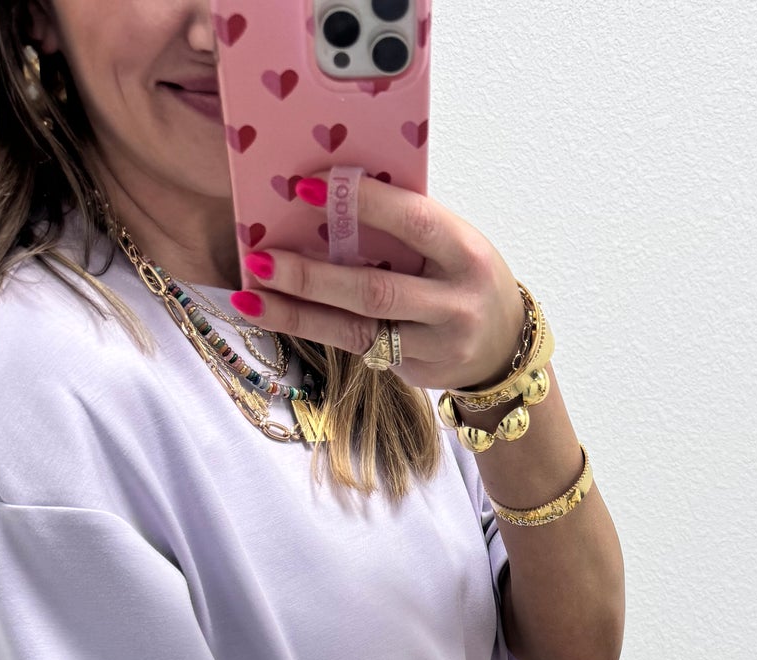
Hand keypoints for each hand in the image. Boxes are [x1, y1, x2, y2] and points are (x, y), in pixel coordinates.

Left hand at [230, 173, 526, 395]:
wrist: (505, 349)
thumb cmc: (466, 278)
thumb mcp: (454, 243)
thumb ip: (408, 225)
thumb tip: (333, 193)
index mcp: (467, 254)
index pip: (412, 222)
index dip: (362, 203)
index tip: (305, 188)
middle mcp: (456, 304)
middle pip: (374, 291)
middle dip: (312, 276)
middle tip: (261, 259)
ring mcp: (437, 346)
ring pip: (358, 331)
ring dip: (298, 313)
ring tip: (251, 297)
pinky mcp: (418, 373)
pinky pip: (360, 349)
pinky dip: (315, 330)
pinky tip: (277, 315)